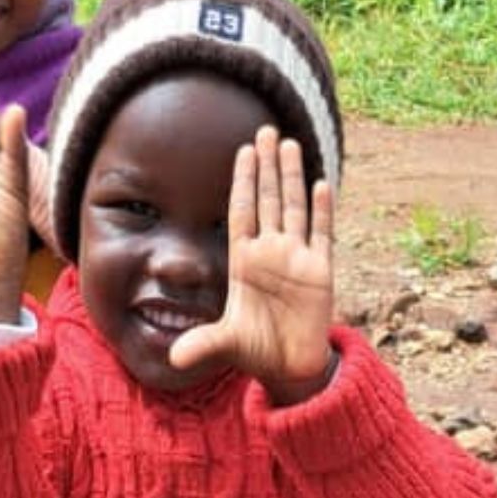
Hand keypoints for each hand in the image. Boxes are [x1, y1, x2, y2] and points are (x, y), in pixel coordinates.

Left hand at [169, 126, 335, 404]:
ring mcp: (296, 259)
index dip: (242, 181)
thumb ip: (201, 345)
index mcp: (244, 262)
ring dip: (292, 177)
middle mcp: (270, 253)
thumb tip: (173, 359)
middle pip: (268, 199)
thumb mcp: (224, 344)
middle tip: (266, 130)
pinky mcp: (320, 272)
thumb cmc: (255, 349)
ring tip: (290, 144)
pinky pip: (321, 234)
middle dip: (266, 166)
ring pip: (294, 207)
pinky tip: (321, 183)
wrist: (289, 367)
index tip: (242, 151)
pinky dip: (322, 210)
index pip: (241, 211)